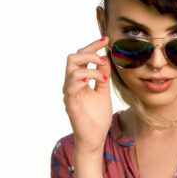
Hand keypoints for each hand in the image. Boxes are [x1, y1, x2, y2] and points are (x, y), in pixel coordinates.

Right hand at [63, 36, 112, 154]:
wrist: (94, 138)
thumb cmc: (97, 117)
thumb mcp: (103, 92)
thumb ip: (103, 76)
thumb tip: (106, 59)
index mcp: (80, 80)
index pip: (82, 57)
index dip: (93, 46)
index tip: (106, 40)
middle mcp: (72, 84)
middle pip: (73, 57)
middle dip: (89, 52)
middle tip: (104, 56)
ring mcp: (70, 93)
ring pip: (72, 69)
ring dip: (90, 66)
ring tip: (103, 74)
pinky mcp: (71, 103)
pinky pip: (71, 86)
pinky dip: (82, 79)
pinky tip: (93, 80)